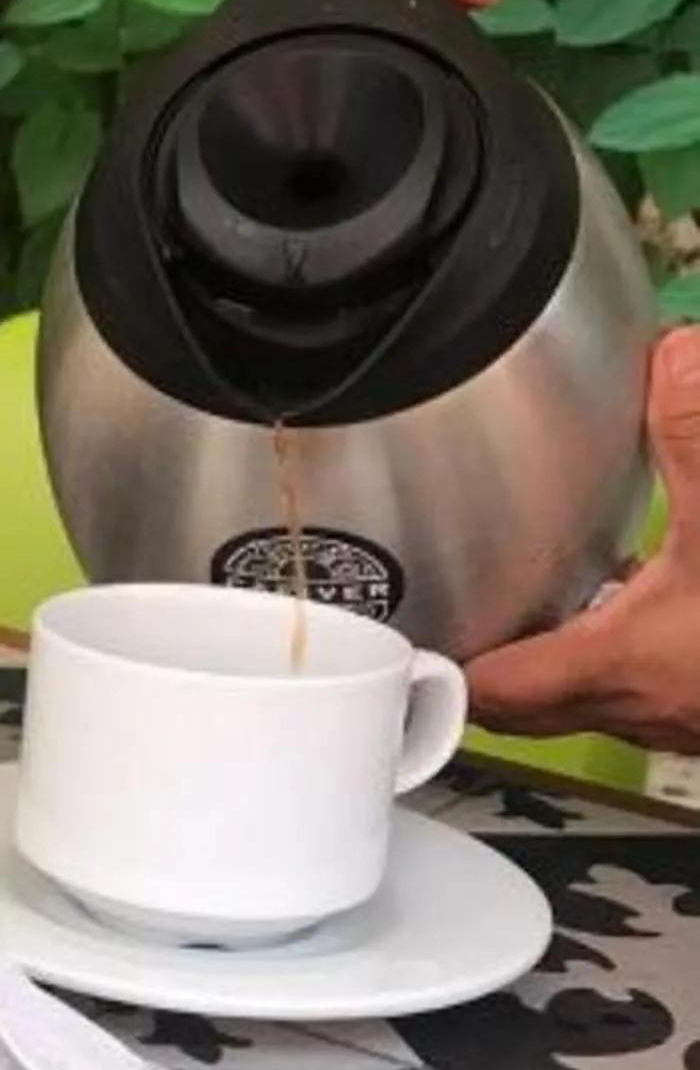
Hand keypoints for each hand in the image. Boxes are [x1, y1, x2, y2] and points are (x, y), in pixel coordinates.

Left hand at [464, 332, 699, 755]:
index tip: (398, 643)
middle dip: (488, 665)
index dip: (438, 669)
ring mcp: (695, 715)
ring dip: (564, 653)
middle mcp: (652, 705)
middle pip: (533, 705)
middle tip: (452, 614)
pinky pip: (661, 678)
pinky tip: (658, 588)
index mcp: (625, 666)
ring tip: (536, 598)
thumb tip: (675, 354)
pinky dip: (638, 641)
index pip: (494, 690)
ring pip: (599, 694)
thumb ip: (698, 432)